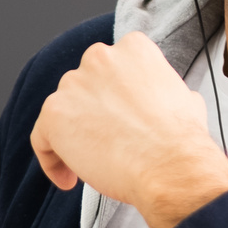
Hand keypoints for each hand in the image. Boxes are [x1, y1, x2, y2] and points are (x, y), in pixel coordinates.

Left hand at [29, 31, 227, 227]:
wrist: (169, 166)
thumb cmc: (181, 140)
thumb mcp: (185, 99)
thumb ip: (164, 91)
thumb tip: (172, 99)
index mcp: (133, 48)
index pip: (110, 70)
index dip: (112, 98)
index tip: (120, 121)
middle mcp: (99, 57)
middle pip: (84, 88)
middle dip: (92, 114)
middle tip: (106, 143)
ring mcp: (73, 83)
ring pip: (63, 112)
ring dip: (73, 136)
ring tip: (92, 165)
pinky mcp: (54, 113)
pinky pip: (42, 138)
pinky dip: (52, 159)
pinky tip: (69, 179)